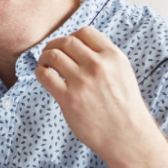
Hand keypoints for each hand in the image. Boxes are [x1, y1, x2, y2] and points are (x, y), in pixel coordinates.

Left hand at [35, 26, 156, 165]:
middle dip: (54, 45)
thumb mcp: (123, 73)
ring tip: (44, 64)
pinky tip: (43, 76)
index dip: (71, 36)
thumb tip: (79, 48)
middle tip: (50, 53)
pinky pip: (45, 75)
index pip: (85, 32)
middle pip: (66, 42)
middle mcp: (98, 65)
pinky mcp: (68, 98)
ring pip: (53, 56)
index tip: (67, 46)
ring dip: (45, 57)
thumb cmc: (124, 107)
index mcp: (113, 56)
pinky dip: (40, 72)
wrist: (127, 136)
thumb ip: (105, 59)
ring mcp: (82, 81)